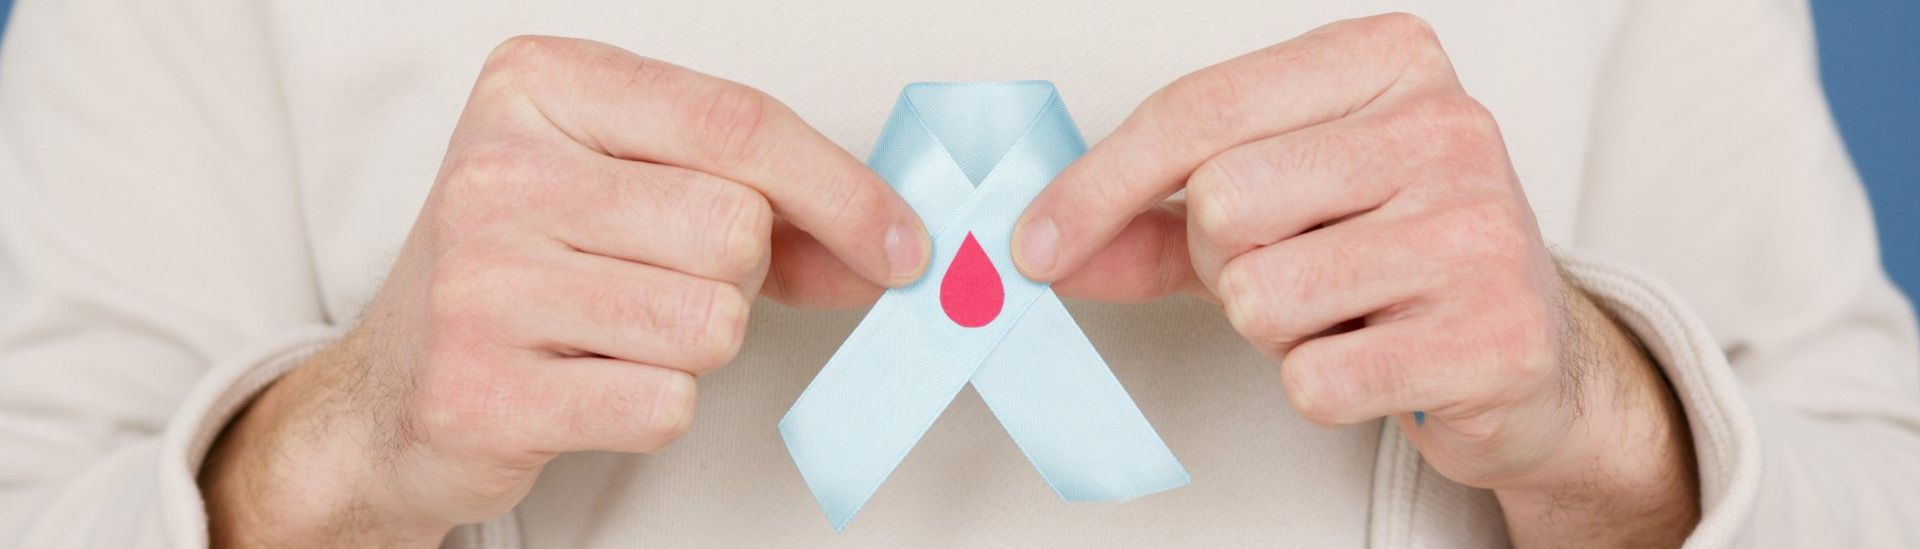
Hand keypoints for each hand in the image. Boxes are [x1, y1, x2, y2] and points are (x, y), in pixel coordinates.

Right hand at [198, 36, 928, 546]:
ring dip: (695, 345)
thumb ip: (765, 203)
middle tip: (668, 282)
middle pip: (735, 229)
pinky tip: (589, 383)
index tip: (900, 241)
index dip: (841, 190)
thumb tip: (890, 246)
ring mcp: (481, 282)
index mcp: (538, 87)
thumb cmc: (532, 271)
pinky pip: (664, 402)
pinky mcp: (482, 390)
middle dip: (738, 275)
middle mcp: (498, 171)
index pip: (736, 122)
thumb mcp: (633, 193)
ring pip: (710, 321)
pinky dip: (654, 407)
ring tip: (618, 333)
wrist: (396, 387)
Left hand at [1019, 14, 1698, 546]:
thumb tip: (1043, 245)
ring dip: (1274, 331)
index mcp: (1387, 59)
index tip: (1037, 242)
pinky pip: (1316, 380)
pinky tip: (1377, 359)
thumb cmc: (1389, 256)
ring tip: (1342, 312)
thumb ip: (1151, 219)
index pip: (1199, 111)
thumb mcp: (1271, 209)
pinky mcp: (1494, 337)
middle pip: (1224, 204)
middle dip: (1225, 263)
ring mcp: (1479, 231)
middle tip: (1292, 269)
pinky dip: (1321, 387)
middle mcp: (1445, 127)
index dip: (1099, 186)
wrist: (1526, 353)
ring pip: (1261, 299)